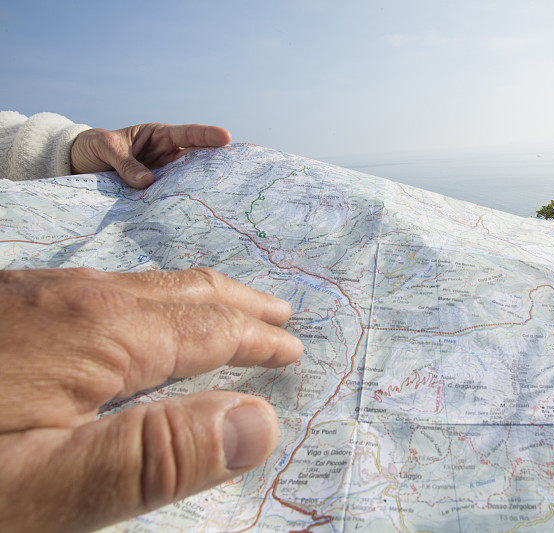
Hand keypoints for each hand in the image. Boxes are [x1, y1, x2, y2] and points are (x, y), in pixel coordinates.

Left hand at [0, 267, 302, 531]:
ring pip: (143, 287)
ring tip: (224, 314)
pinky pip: (104, 290)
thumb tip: (260, 424)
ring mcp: (36, 292)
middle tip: (280, 314)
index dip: (259, 342)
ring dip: (196, 302)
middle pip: (184, 292)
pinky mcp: (8, 302)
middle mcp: (75, 295)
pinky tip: (139, 323)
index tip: (293, 350)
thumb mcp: (44, 488)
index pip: (210, 330)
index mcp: (101, 331)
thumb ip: (155, 457)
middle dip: (240, 305)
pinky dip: (151, 303)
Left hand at [70, 123, 231, 187]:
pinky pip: (172, 196)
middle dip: (215, 163)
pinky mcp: (155, 193)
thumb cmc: (93, 147)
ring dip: (200, 186)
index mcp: (158, 135)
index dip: (207, 135)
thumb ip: (126, 164)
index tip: (226, 137)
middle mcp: (167, 155)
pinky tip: (192, 210)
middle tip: (234, 169)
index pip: (187, 134)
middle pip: (197, 158)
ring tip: (220, 194)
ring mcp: (163, 175)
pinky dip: (181, 202)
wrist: (77, 165)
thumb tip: (147, 183)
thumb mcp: (105, 148)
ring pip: (188, 180)